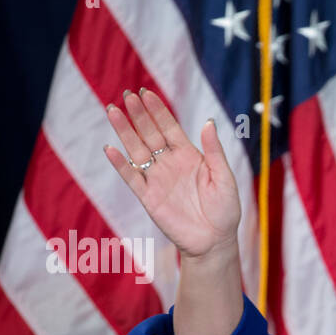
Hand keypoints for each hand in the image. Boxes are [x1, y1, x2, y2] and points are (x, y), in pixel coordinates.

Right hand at [103, 89, 240, 259]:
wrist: (215, 241)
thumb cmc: (225, 210)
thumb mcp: (225, 178)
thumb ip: (215, 151)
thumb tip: (209, 122)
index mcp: (189, 156)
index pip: (170, 128)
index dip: (158, 111)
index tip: (146, 93)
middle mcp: (170, 164)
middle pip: (150, 134)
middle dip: (138, 115)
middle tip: (127, 95)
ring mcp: (158, 179)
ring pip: (137, 150)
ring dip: (124, 132)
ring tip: (112, 111)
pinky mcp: (149, 197)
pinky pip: (131, 178)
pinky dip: (120, 164)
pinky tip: (110, 149)